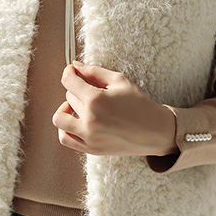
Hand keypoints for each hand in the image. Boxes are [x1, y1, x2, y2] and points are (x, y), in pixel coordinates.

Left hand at [52, 60, 177, 156]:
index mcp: (96, 100)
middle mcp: (89, 120)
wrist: (155, 132)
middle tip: (91, 90)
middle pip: (68, 97)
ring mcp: (89, 137)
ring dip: (66, 109)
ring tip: (79, 107)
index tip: (72, 71)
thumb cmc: (139, 104)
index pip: (68, 81)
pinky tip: (77, 122)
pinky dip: (66, 128)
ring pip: (60, 118)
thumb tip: (74, 66)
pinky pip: (65, 138)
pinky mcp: (91, 149)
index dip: (69, 73)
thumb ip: (94, 72)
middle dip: (77, 90)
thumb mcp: (119, 81)